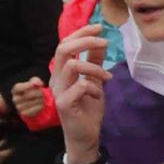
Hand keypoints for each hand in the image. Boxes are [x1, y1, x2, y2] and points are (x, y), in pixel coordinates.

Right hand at [11, 76, 47, 119]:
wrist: (32, 102)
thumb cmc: (32, 90)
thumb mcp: (33, 82)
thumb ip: (36, 81)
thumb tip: (39, 83)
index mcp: (15, 90)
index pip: (18, 87)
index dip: (28, 86)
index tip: (36, 85)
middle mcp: (15, 99)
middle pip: (28, 95)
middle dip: (39, 93)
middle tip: (43, 93)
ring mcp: (19, 107)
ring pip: (33, 102)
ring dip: (41, 99)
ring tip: (42, 98)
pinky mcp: (24, 114)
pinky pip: (35, 109)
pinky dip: (40, 106)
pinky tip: (41, 104)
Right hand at [50, 27, 111, 160]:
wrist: (85, 136)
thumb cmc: (88, 109)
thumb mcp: (95, 81)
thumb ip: (95, 62)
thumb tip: (101, 42)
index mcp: (62, 72)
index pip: (64, 44)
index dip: (80, 33)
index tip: (99, 27)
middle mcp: (56, 79)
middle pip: (63, 49)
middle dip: (85, 41)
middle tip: (104, 41)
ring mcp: (58, 91)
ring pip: (72, 66)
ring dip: (94, 68)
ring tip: (107, 78)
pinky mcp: (64, 104)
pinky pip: (79, 86)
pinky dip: (93, 87)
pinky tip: (98, 95)